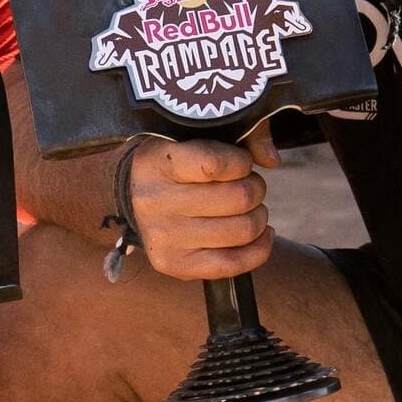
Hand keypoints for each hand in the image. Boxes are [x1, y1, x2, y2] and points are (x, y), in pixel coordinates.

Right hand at [125, 132, 276, 282]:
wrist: (129, 195)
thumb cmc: (174, 162)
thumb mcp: (194, 136)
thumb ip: (240, 137)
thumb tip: (272, 159)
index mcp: (160, 163)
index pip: (215, 164)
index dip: (242, 162)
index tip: (240, 161)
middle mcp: (156, 202)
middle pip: (238, 199)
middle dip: (255, 189)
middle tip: (248, 186)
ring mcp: (164, 237)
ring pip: (242, 230)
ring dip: (258, 217)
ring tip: (249, 209)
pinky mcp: (173, 264)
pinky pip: (232, 264)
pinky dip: (259, 249)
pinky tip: (260, 234)